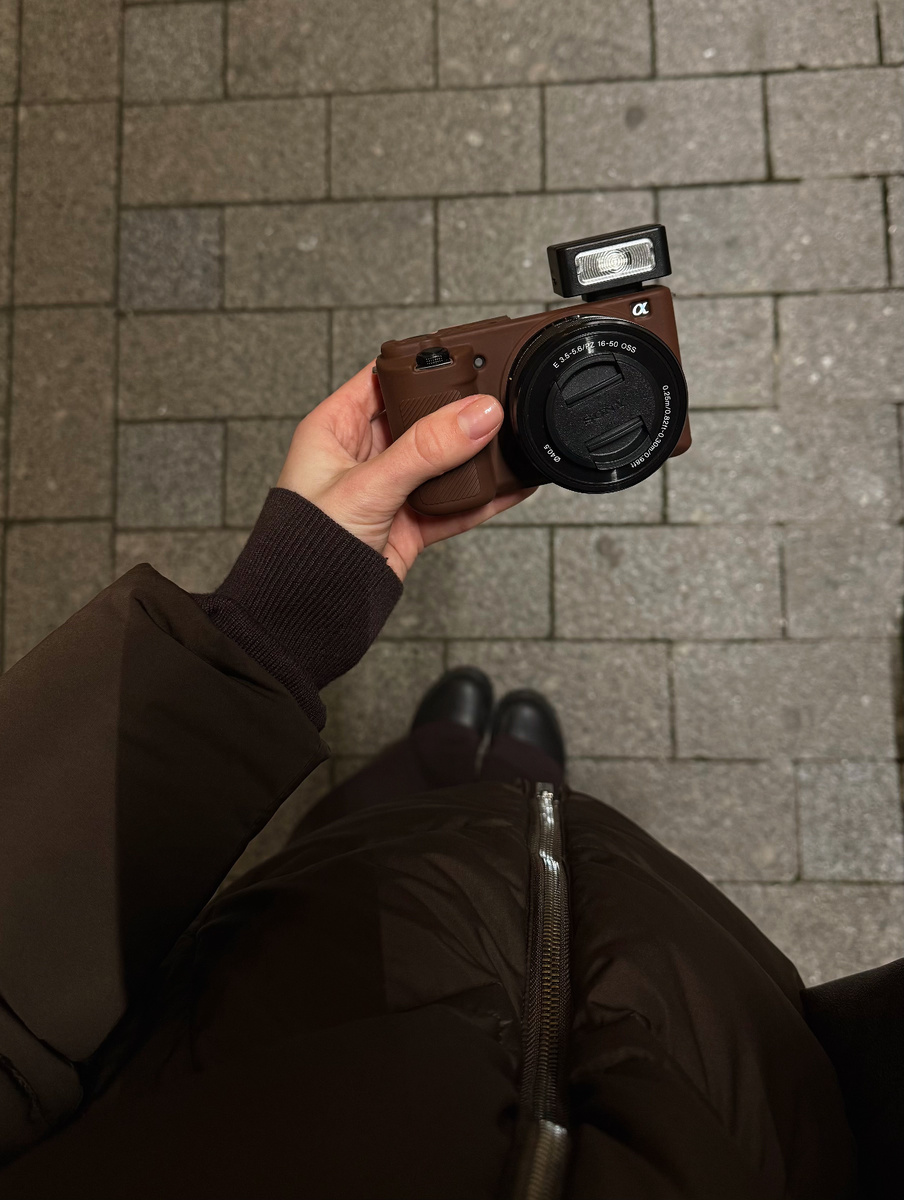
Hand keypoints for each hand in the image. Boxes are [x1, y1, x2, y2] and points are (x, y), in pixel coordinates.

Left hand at [276, 362, 536, 580]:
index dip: (420, 366)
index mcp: (334, 428)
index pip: (383, 378)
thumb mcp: (369, 486)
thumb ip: (426, 450)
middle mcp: (360, 455)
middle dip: (455, 411)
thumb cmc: (304, 548)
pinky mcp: (408, 525)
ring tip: (509, 438)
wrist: (307, 616)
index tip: (463, 358)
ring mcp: (387, 490)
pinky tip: (510, 484)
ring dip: (473, 455)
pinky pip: (453, 503)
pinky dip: (482, 496)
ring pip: (441, 462)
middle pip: (419, 418)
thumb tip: (477, 414)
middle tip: (494, 398)